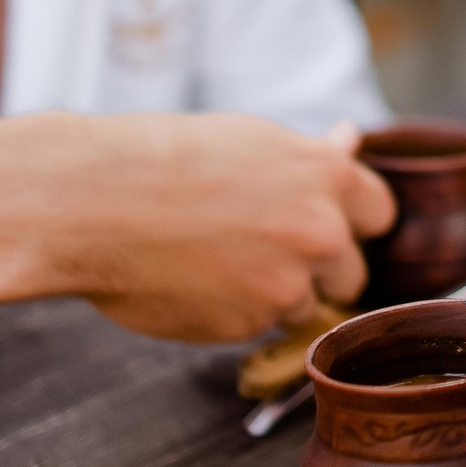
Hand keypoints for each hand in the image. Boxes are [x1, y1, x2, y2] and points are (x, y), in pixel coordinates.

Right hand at [0, 112, 394, 366]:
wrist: (86, 201)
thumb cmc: (160, 160)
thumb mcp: (246, 141)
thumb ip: (308, 158)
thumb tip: (352, 139)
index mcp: (327, 175)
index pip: (379, 212)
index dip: (347, 221)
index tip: (314, 222)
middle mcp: (321, 229)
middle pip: (351, 270)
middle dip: (314, 267)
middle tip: (252, 246)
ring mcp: (288, 282)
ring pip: (304, 303)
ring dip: (272, 293)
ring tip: (212, 260)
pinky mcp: (250, 324)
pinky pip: (259, 326)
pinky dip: (234, 313)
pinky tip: (192, 282)